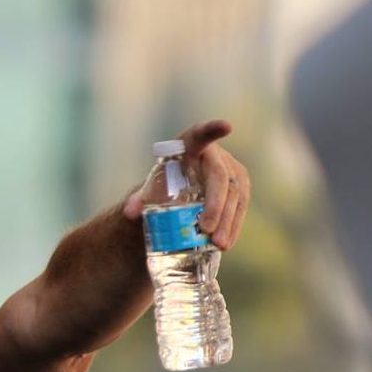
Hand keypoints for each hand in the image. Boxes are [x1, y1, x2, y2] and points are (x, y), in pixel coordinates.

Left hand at [122, 120, 248, 249]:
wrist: (182, 187)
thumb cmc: (164, 184)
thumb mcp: (151, 189)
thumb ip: (140, 199)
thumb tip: (130, 213)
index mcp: (190, 146)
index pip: (201, 135)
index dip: (213, 130)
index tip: (227, 126)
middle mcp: (215, 154)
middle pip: (219, 177)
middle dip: (215, 204)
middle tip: (206, 229)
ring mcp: (232, 169)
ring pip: (235, 194)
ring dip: (228, 220)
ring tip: (219, 244)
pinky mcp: (241, 186)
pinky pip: (241, 206)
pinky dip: (234, 225)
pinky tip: (227, 242)